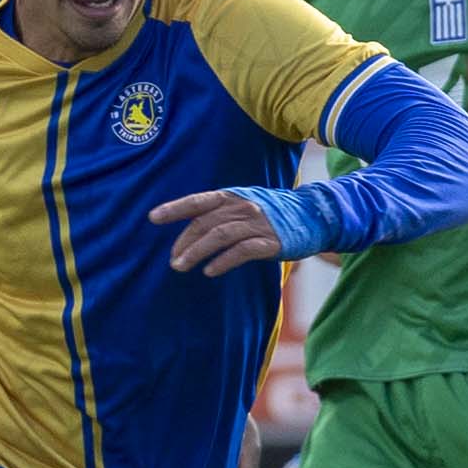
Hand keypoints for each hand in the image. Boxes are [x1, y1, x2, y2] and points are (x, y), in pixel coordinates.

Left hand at [149, 190, 285, 277]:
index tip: (153, 218)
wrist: (314, 215)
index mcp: (234, 196)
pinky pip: (243, 251)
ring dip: (196, 252)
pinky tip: (210, 271)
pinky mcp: (272, 242)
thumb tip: (189, 227)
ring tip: (180, 267)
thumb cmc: (273, 213)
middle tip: (172, 260)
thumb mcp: (245, 203)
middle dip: (184, 242)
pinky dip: (223, 261)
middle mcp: (244, 206)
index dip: (175, 208)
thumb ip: (220, 212)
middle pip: (205, 223)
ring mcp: (258, 224)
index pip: (199, 201)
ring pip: (219, 236)